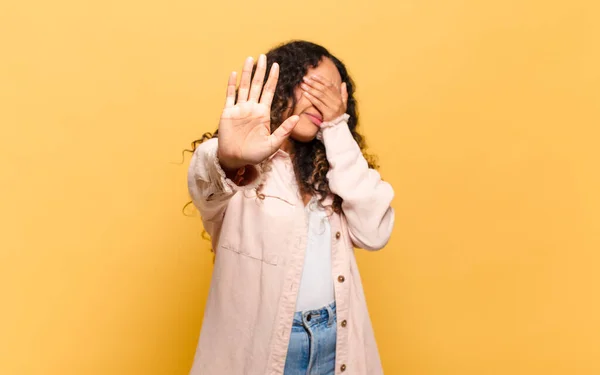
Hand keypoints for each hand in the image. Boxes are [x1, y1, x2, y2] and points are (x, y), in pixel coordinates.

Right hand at [217, 55, 299, 170]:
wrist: (235, 159)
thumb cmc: (254, 154)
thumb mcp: (273, 144)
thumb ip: (284, 130)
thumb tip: (297, 118)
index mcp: (263, 113)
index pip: (269, 91)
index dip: (272, 78)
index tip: (277, 65)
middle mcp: (252, 108)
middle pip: (257, 85)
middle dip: (260, 71)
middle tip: (263, 56)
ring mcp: (239, 109)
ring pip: (244, 87)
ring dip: (247, 73)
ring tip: (250, 59)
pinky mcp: (228, 113)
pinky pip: (230, 96)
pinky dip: (232, 85)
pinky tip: (234, 73)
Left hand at [300, 75, 347, 121]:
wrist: (338, 128)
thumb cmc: (339, 115)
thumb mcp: (344, 104)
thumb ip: (344, 93)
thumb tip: (343, 83)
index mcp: (339, 97)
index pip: (330, 86)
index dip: (321, 80)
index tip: (313, 76)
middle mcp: (336, 101)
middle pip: (323, 89)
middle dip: (313, 83)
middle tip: (305, 79)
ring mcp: (332, 107)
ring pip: (320, 95)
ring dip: (310, 89)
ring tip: (303, 85)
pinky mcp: (327, 113)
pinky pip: (318, 103)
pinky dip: (311, 98)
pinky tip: (305, 94)